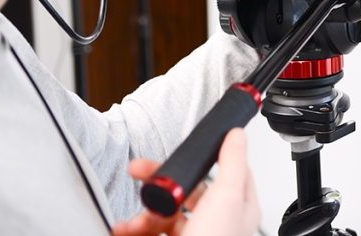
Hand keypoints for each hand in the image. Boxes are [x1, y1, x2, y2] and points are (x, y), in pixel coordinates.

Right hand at [113, 128, 259, 235]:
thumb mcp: (226, 198)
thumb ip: (232, 162)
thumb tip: (238, 134)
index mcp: (236, 207)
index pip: (226, 170)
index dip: (205, 156)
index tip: (185, 148)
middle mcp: (216, 223)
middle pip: (187, 191)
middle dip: (159, 185)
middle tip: (140, 174)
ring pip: (163, 215)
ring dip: (142, 213)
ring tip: (130, 221)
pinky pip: (147, 233)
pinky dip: (131, 229)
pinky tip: (123, 229)